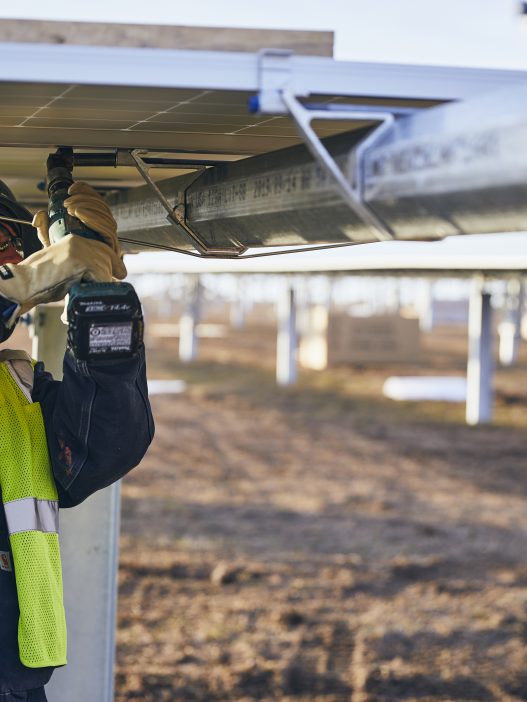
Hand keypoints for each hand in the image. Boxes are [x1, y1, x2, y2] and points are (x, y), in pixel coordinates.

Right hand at [0, 235, 124, 326]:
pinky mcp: (82, 262)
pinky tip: (84, 297)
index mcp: (74, 240)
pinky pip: (100, 278)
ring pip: (104, 270)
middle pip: (107, 258)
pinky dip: (95, 292)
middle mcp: (80, 242)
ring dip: (100, 286)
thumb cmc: (39, 279)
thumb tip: (98, 277)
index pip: (103, 248)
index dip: (113, 262)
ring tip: (86, 296)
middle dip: (111, 274)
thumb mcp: (64, 266)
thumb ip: (80, 267)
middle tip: (112, 287)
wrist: (24, 282)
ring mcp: (81, 251)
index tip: (120, 273)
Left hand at [32, 181, 125, 278]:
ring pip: (107, 217)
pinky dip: (94, 219)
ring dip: (88, 208)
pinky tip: (81, 215)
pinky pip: (108, 230)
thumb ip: (45, 227)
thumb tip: (40, 216)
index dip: (88, 193)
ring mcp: (109, 242)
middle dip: (86, 200)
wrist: (62, 280)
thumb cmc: (60, 262)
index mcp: (95, 228)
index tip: (72, 189)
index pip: (98, 205)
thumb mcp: (49, 242)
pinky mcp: (111, 250)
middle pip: (104, 209)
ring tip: (71, 210)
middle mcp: (105, 234)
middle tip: (67, 204)